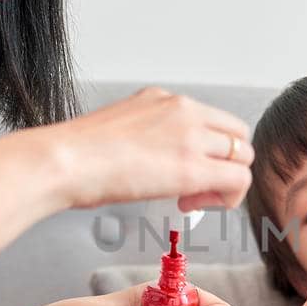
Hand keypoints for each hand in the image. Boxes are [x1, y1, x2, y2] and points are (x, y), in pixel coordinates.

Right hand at [44, 87, 253, 211]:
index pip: (212, 120)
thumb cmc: (77, 154)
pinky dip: (227, 198)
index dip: (209, 149)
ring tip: (192, 199)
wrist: (64, 161)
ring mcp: (190, 136)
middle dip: (224, 164)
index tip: (185, 169)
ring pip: (242, 156)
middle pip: (237, 135)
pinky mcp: (192, 166)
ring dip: (225, 182)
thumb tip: (152, 160)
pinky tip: (192, 206)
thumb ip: (146, 136)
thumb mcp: (119, 128)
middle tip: (195, 189)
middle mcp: (183, 110)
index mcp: (163, 99)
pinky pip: (237, 179)